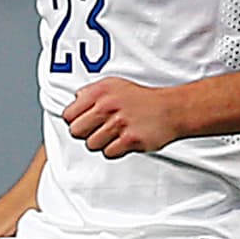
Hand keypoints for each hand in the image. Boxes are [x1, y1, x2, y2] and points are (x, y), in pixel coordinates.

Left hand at [63, 77, 179, 158]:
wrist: (171, 109)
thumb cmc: (142, 100)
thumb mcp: (114, 85)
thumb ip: (90, 92)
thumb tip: (74, 101)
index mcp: (100, 92)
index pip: (68, 115)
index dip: (75, 121)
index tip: (86, 123)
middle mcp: (107, 106)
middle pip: (76, 132)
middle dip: (86, 134)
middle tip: (99, 131)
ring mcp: (118, 123)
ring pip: (91, 145)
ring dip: (102, 143)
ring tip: (115, 135)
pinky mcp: (130, 139)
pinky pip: (108, 153)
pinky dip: (115, 150)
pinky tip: (124, 141)